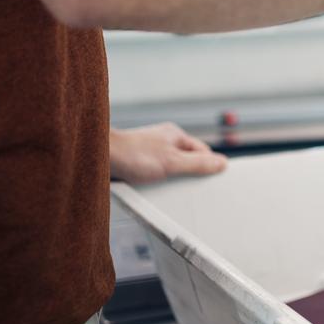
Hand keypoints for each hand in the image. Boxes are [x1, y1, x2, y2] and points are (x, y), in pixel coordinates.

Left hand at [109, 123, 227, 183]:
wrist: (100, 157)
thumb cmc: (133, 154)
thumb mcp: (173, 162)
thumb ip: (198, 164)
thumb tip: (222, 163)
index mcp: (175, 135)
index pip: (203, 151)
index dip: (208, 165)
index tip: (212, 179)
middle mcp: (164, 141)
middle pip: (187, 160)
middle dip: (189, 174)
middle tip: (189, 187)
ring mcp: (150, 151)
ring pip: (171, 168)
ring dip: (171, 180)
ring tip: (167, 188)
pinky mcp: (138, 162)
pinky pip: (155, 174)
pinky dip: (157, 182)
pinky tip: (153, 189)